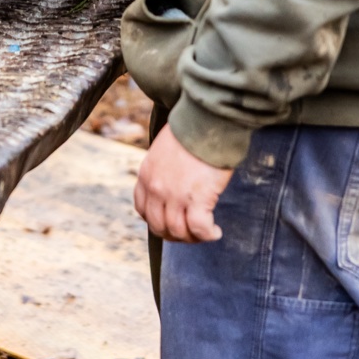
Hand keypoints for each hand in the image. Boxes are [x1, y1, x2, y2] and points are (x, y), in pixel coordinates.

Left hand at [135, 124, 233, 243]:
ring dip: (193, 237)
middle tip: (190, 233)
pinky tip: (215, 232)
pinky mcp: (197, 198)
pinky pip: (199, 228)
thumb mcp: (163, 151)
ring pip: (178, 231)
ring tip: (206, 232)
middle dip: (175, 235)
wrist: (205, 121)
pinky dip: (207, 234)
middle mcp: (156, 188)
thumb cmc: (190, 131)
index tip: (170, 222)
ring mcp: (175, 195)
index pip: (142, 209)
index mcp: (145, 175)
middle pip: (159, 226)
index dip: (156, 221)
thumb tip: (172, 185)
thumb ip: (162, 171)